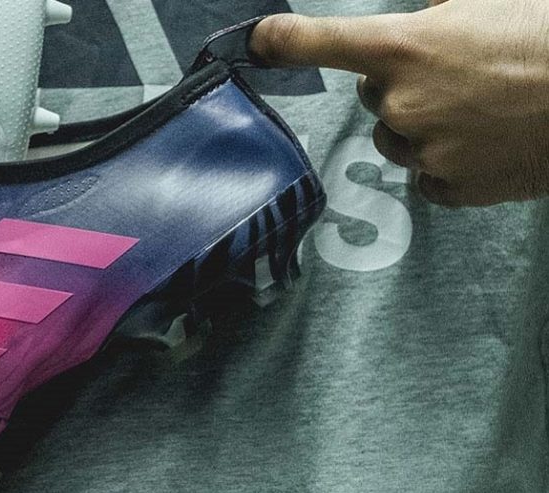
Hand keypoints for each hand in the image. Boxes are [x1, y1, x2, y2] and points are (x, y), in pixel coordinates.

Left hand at [249, 0, 548, 206]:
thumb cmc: (547, 36)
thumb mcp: (488, 2)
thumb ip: (439, 11)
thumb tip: (419, 18)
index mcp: (403, 47)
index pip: (319, 41)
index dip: (283, 41)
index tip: (259, 42)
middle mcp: (402, 102)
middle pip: (373, 96)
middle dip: (404, 84)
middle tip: (461, 73)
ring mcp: (426, 150)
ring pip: (398, 139)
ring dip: (425, 125)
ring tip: (483, 108)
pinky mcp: (453, 187)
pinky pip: (427, 178)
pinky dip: (449, 163)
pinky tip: (488, 142)